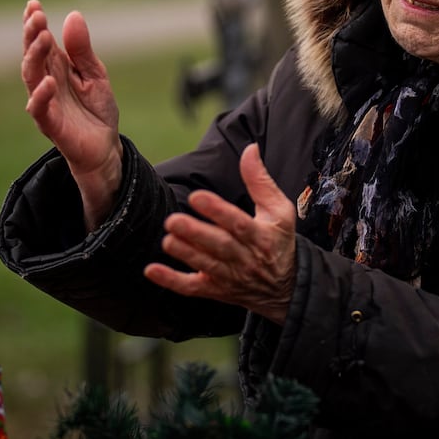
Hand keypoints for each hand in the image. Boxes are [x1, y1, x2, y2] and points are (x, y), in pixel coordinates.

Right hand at [21, 0, 121, 228]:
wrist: (105, 146)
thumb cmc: (96, 109)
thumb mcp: (96, 74)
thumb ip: (82, 50)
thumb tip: (73, 15)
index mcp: (57, 68)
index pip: (41, 42)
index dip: (34, 24)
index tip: (33, 4)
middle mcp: (46, 83)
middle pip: (33, 56)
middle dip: (31, 35)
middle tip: (35, 16)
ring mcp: (46, 103)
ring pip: (31, 77)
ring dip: (34, 57)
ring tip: (42, 37)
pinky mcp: (50, 124)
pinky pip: (40, 109)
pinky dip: (42, 95)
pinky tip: (49, 81)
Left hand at [144, 143, 296, 323]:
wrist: (286, 287)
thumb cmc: (280, 241)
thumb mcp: (279, 210)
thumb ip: (260, 180)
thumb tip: (250, 149)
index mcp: (261, 236)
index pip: (238, 223)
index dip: (217, 211)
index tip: (197, 197)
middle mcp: (246, 258)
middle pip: (219, 246)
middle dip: (196, 234)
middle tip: (173, 221)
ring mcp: (230, 276)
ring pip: (205, 265)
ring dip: (185, 253)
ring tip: (168, 239)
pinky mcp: (216, 290)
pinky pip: (192, 288)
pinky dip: (172, 281)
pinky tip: (152, 271)